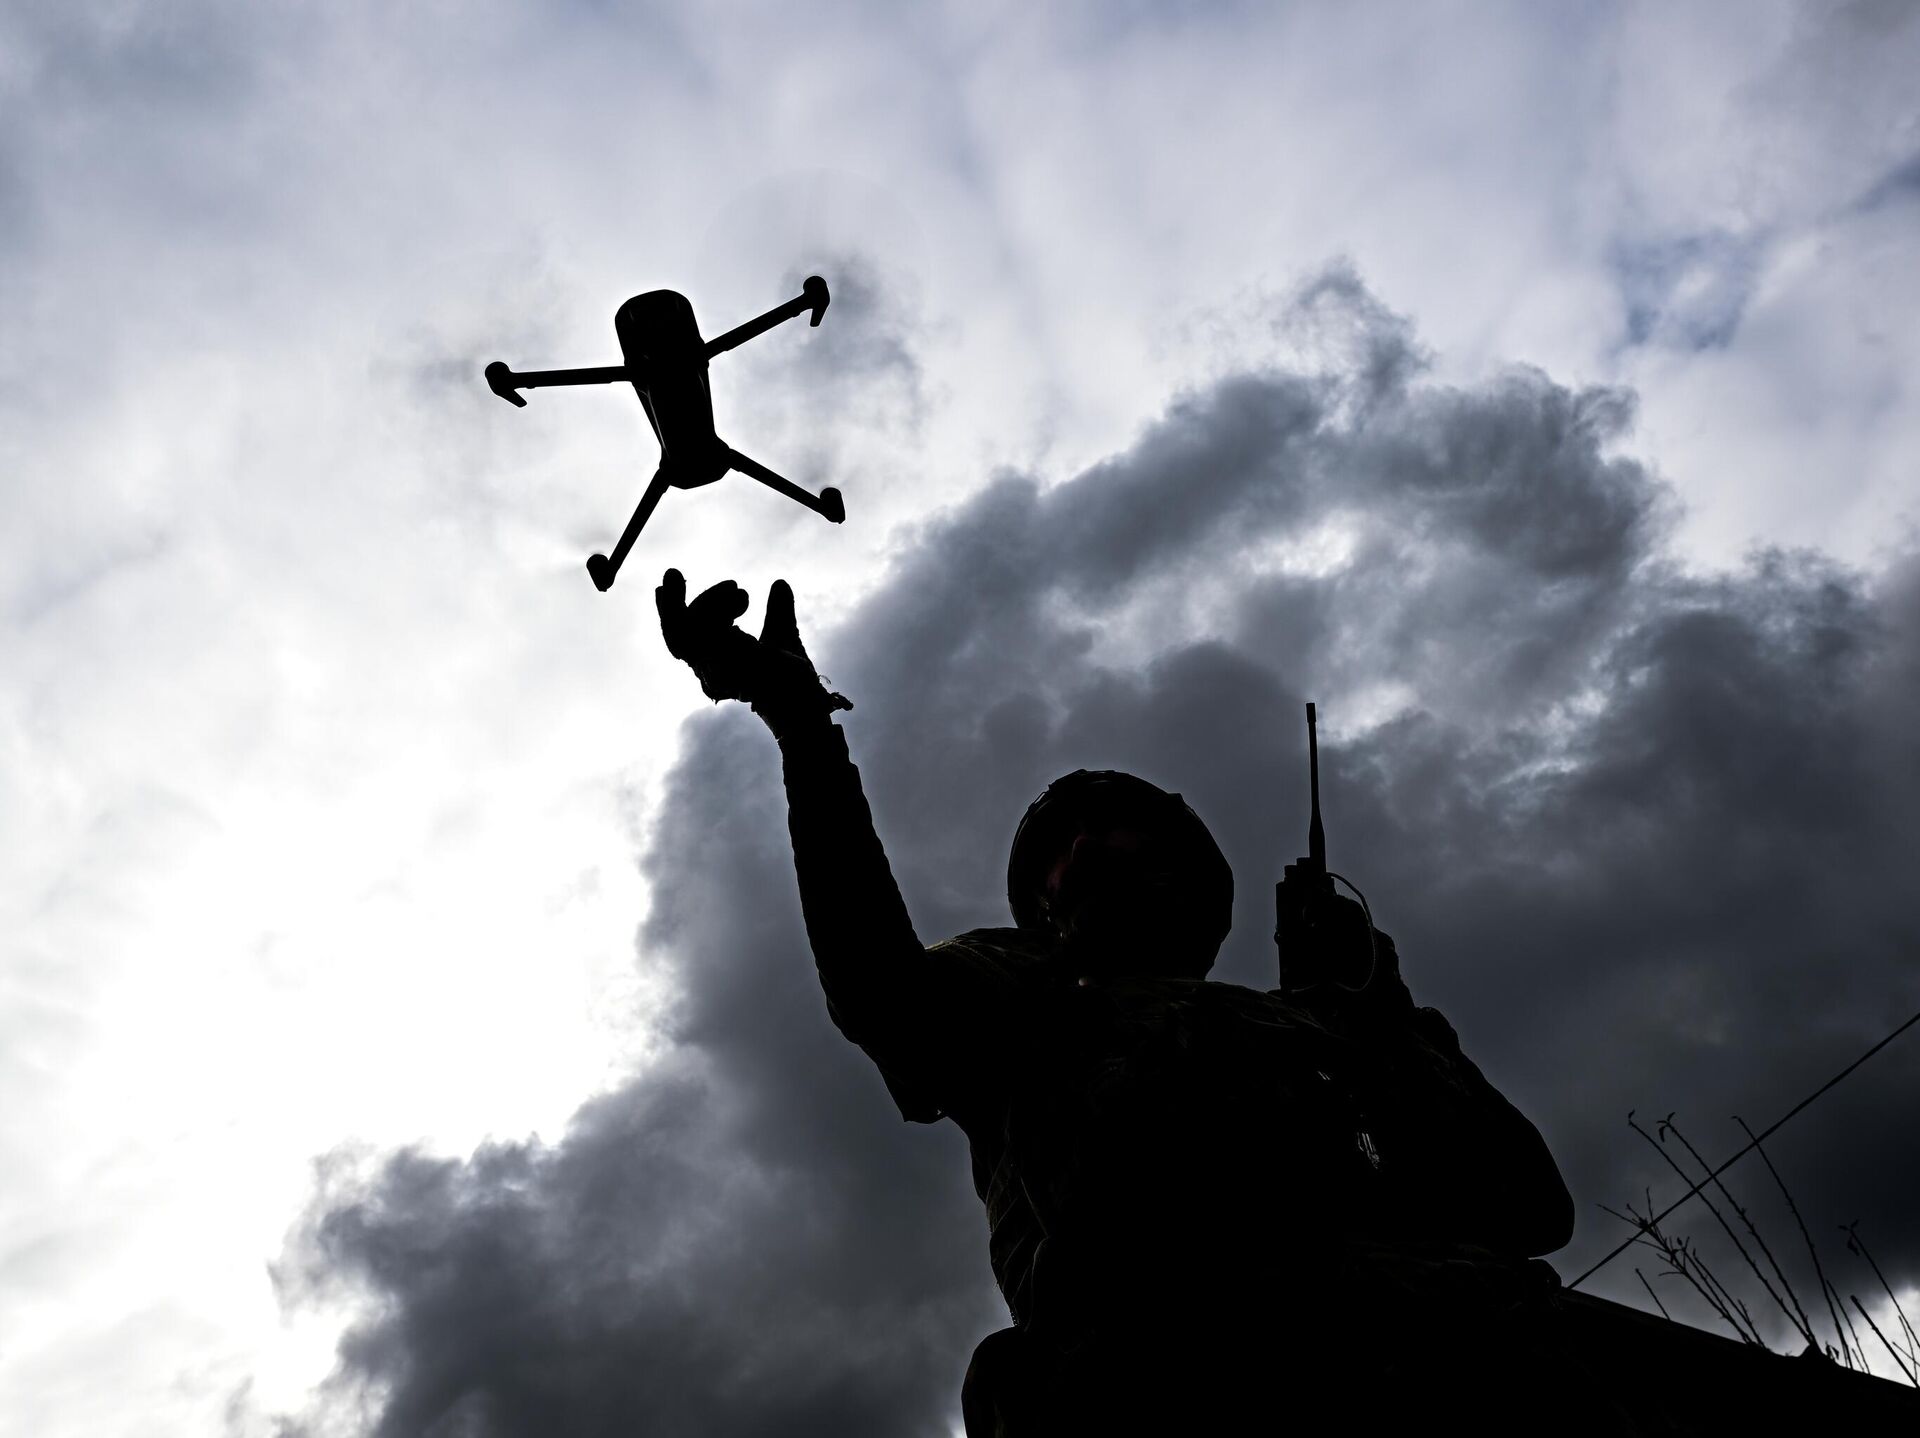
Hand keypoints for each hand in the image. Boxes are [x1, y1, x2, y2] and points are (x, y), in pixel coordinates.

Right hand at [655, 569, 850, 733]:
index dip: (674, 612)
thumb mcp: (784, 637)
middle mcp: (709, 673)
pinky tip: (743, 597)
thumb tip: (780, 583)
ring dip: (709, 601)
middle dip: (670, 604)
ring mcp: (715, 671)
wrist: (807, 702)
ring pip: (686, 629)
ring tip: (736, 588)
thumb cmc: (795, 683)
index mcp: (716, 667)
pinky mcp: (725, 664)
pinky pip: (704, 630)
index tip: (679, 585)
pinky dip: (719, 608)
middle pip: (675, 636)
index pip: (683, 639)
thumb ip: (779, 612)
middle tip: (671, 573)